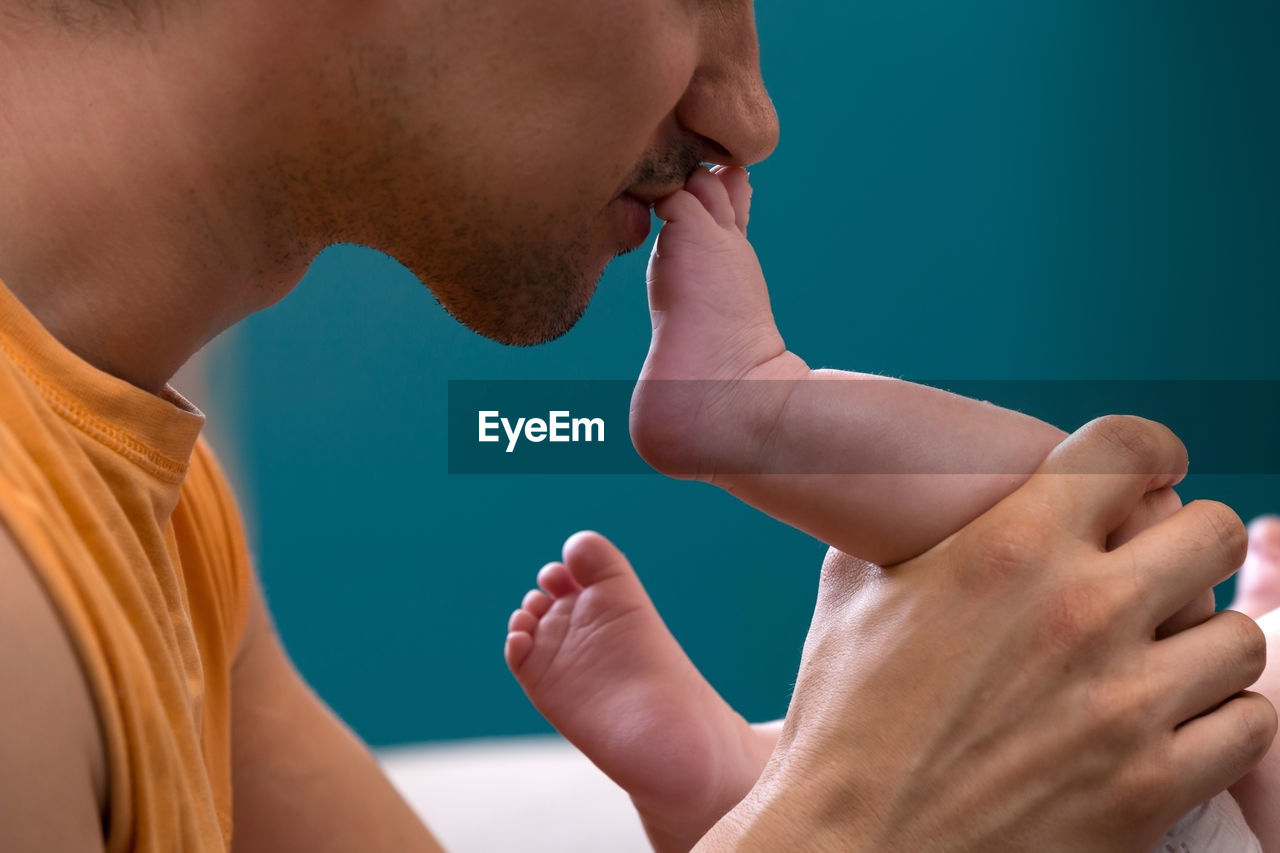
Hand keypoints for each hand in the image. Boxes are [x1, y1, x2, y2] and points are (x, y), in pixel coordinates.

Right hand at [698, 416, 1274, 851]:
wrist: (851, 848)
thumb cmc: (842, 719)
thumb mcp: (853, 593)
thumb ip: (906, 526)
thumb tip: (919, 489)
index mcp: (1006, 548)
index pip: (1131, 448)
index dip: (1149, 453)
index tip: (1149, 477)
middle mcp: (1078, 611)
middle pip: (1210, 530)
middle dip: (1185, 546)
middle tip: (1154, 574)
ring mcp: (1124, 703)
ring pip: (1240, 636)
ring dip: (1202, 644)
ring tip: (1161, 661)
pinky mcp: (1151, 787)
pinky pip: (1248, 727)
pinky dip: (1217, 723)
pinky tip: (1170, 725)